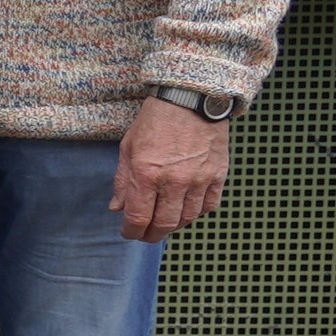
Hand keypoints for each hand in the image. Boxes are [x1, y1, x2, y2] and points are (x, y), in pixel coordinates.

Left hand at [113, 96, 230, 241]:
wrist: (189, 100)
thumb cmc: (155, 122)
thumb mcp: (128, 148)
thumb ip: (122, 181)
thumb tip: (117, 208)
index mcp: (146, 174)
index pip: (139, 217)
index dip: (132, 232)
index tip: (128, 233)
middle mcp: (174, 181)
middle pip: (165, 224)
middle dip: (152, 235)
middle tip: (146, 235)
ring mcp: (199, 179)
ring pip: (188, 218)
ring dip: (174, 225)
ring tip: (165, 223)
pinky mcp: (218, 175)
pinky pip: (209, 205)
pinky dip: (197, 213)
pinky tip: (187, 210)